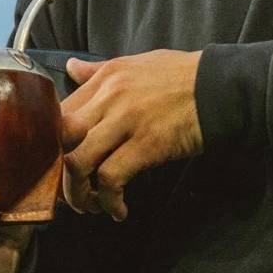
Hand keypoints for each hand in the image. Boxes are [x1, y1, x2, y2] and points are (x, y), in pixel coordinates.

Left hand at [60, 50, 203, 221]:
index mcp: (106, 78)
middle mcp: (110, 97)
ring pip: (79, 162)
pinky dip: (110, 201)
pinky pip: (112, 178)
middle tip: (70, 192)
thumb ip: (99, 70)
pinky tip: (119, 210)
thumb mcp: (136, 62)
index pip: (60, 114)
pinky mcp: (147, 145)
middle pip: (62, 140)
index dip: (53, 146)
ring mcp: (127, 121)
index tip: (60, 166)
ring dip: (80, 193)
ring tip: (92, 205)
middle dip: (59, 173)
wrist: (220, 86)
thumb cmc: (180, 75)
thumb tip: (71, 67)